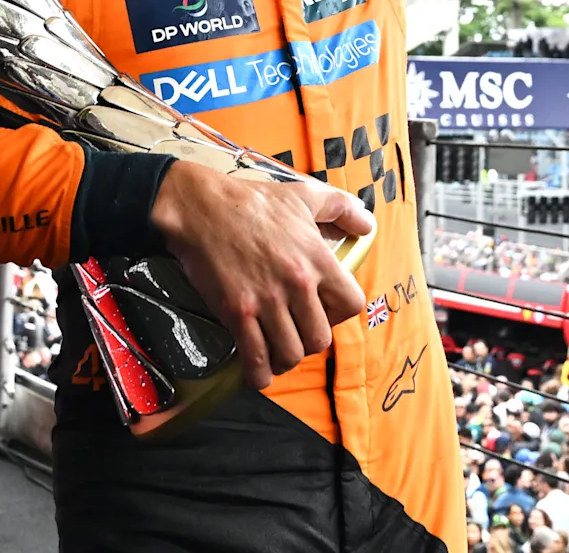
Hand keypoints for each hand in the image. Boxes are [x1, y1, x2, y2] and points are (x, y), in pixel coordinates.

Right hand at [149, 161, 373, 390]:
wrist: (200, 208)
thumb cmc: (251, 202)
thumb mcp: (304, 195)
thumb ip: (342, 208)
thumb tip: (368, 225)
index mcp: (317, 259)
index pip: (352, 305)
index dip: (340, 314)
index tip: (323, 310)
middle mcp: (297, 284)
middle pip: (320, 339)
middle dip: (309, 342)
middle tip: (295, 332)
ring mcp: (266, 301)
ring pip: (291, 354)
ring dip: (285, 358)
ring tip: (276, 350)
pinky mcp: (236, 313)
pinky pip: (255, 359)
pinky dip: (259, 373)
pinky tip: (257, 370)